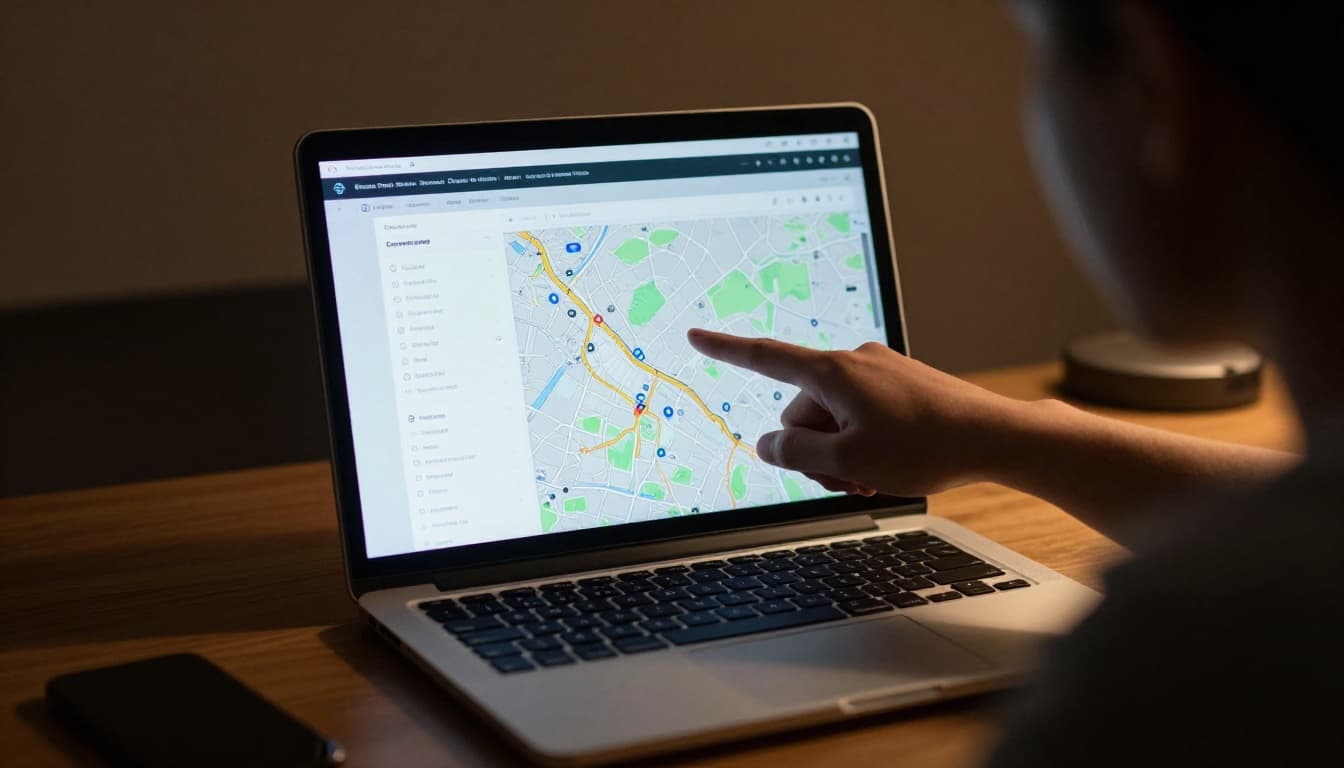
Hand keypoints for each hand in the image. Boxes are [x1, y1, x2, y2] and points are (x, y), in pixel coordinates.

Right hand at [686, 329, 1029, 496]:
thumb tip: (767, 443)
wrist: (995, 436)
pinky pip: (863, 413)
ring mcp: (880, 371)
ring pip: (834, 417)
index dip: (726, 351)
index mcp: (833, 372)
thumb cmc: (924, 448)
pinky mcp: (901, 384)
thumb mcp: (847, 461)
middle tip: (848, 479)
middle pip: (803, 410)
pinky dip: (865, 441)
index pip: (765, 357)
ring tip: (875, 476)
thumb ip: (796, 454)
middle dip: (814, 448)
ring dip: (842, 450)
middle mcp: (853, 361)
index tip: (697, 337)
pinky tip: (891, 465)